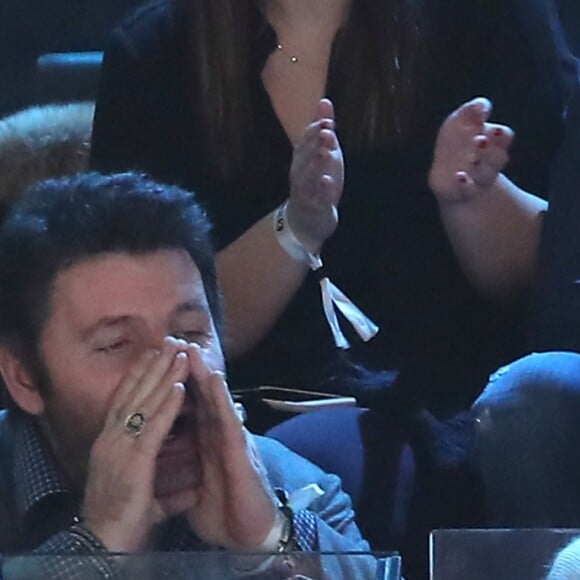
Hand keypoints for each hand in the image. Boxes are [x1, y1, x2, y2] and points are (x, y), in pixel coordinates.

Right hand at [81, 337, 193, 551]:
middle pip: (133, 393)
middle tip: (170, 341)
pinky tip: (181, 387)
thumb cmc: (121, 524)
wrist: (103, 548)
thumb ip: (161, 482)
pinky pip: (153, 427)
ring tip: (180, 352)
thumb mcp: (141, 495)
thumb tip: (187, 486)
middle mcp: (110, 440)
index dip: (139, 375)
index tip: (153, 353)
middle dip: (153, 365)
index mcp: (109, 444)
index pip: (124, 400)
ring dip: (164, 376)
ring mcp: (118, 449)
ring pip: (143, 403)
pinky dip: (168, 405)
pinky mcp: (133, 463)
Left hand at [183, 343, 278, 549]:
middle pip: (200, 397)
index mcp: (203, 442)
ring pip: (215, 401)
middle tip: (173, 341)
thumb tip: (163, 456)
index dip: (173, 386)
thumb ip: (181, 464)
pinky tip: (215, 380)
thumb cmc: (223, 508)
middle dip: (188, 370)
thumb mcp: (194, 482)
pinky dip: (221, 399)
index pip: (187, 407)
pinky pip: (229, 419)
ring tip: (192, 349)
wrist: (248, 534)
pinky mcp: (241, 450)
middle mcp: (217, 434)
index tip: (158, 362)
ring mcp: (231, 439)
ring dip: (205, 374)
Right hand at [287, 98, 343, 253]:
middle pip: (303, 157)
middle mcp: (299, 173)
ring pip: (307, 176)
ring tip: (324, 153)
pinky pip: (317, 198)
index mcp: (301, 159)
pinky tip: (327, 181)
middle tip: (326, 132)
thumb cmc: (316, 181)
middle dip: (313, 144)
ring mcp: (305, 190)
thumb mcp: (322, 152)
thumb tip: (325, 101)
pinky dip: (322, 190)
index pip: (304, 141)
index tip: (328, 121)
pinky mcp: (314, 206)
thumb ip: (323, 129)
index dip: (314, 131)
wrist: (308, 219)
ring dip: (315, 164)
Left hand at [429, 97, 513, 202]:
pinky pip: (466, 190)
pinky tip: (459, 176)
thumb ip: (472, 110)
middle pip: (498, 157)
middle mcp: (488, 162)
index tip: (493, 130)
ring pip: (485, 174)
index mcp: (492, 142)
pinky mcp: (460, 190)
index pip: (503, 137)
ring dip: (479, 166)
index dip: (500, 135)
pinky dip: (464, 183)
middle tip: (480, 141)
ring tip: (472, 158)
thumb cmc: (456, 144)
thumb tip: (482, 105)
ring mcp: (476, 178)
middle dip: (490, 150)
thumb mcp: (459, 121)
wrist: (448, 177)